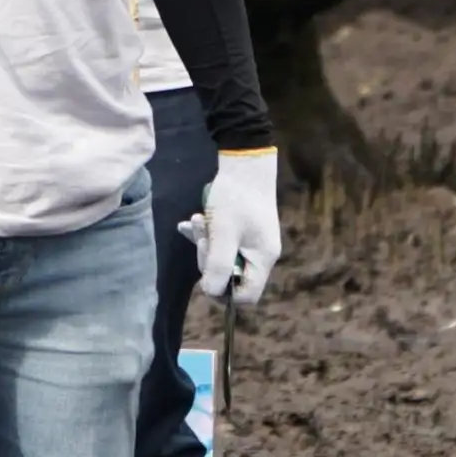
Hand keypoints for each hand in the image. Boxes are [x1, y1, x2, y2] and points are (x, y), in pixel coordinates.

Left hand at [185, 148, 280, 304]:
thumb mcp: (223, 234)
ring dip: (205, 244)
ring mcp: (252, 242)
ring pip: (223, 258)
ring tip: (197, 221)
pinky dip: (207, 235)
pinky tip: (193, 221)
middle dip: (210, 260)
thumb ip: (218, 266)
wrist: (244, 160)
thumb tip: (212, 292)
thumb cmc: (234, 198)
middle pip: (231, 277)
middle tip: (202, 238)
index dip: (224, 292)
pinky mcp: (242, 230)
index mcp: (262, 259)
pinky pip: (222, 242)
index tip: (208, 273)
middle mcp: (260, 254)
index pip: (247, 296)